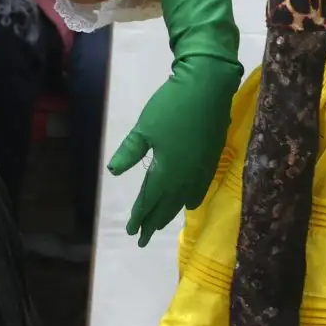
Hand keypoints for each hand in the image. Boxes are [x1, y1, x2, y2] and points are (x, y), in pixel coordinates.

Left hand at [108, 56, 234, 245]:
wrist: (207, 87)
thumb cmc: (171, 106)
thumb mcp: (145, 128)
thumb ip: (131, 151)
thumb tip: (114, 171)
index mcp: (166, 171)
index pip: (150, 201)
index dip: (140, 217)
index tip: (132, 232)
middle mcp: (185, 176)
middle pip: (167, 205)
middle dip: (153, 221)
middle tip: (142, 237)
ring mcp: (201, 169)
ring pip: (184, 199)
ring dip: (171, 212)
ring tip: (160, 223)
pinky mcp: (212, 159)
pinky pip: (200, 188)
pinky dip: (191, 199)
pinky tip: (190, 202)